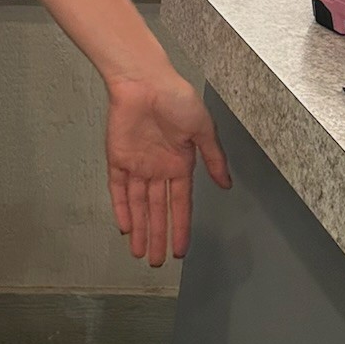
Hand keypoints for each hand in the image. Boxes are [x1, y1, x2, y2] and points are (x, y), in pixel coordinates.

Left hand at [105, 73, 230, 267]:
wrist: (145, 81)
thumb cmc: (176, 99)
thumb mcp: (203, 129)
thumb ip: (214, 159)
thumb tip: (227, 185)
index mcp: (180, 164)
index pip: (181, 204)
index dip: (181, 227)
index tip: (181, 249)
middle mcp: (158, 169)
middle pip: (158, 211)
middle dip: (158, 237)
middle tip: (157, 263)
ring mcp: (137, 166)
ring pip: (138, 206)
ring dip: (140, 229)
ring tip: (141, 254)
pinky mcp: (117, 158)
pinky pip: (118, 189)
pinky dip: (121, 209)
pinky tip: (125, 228)